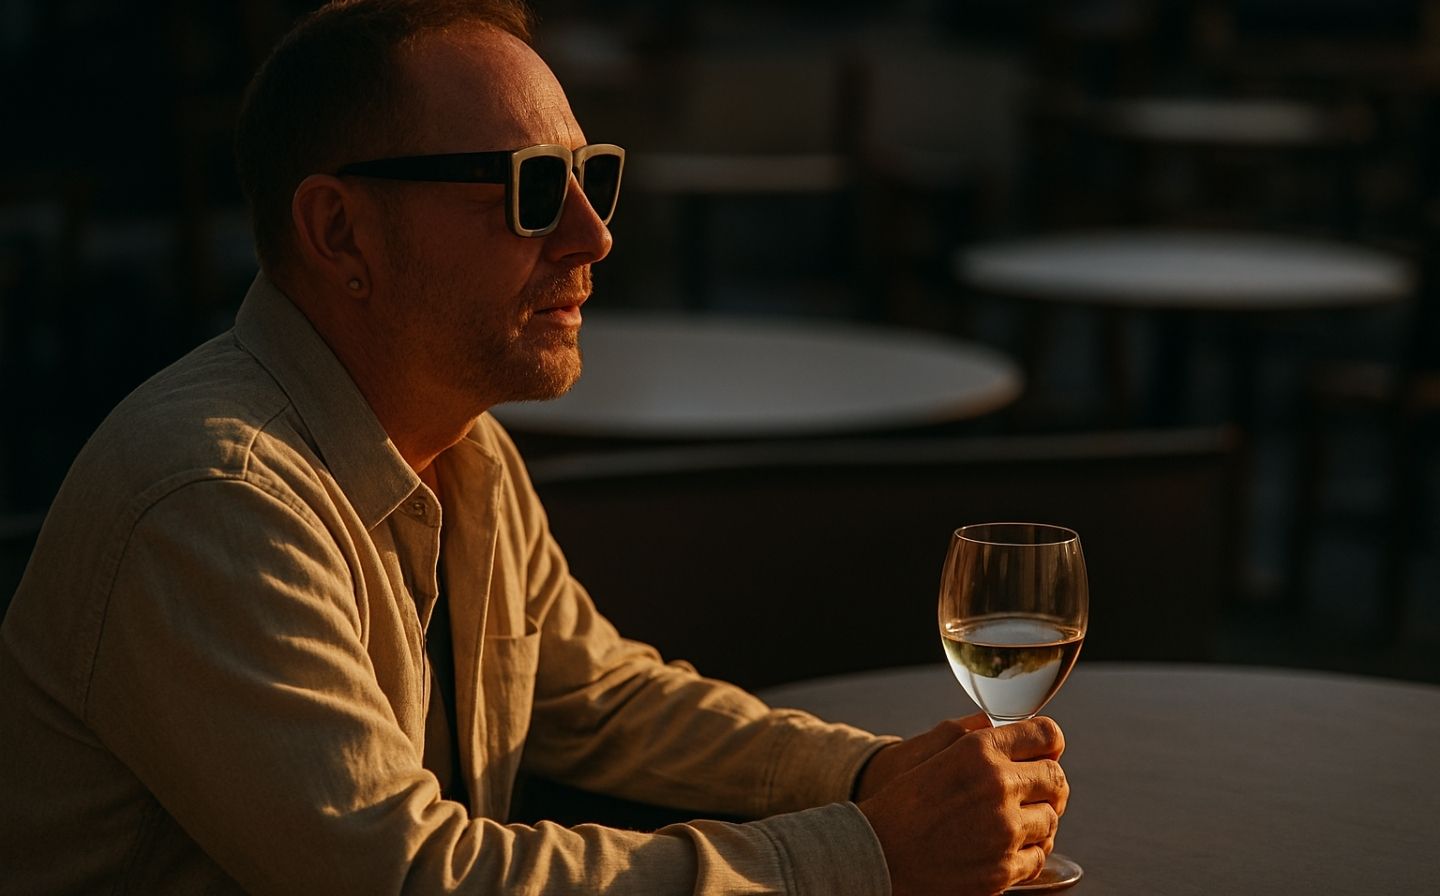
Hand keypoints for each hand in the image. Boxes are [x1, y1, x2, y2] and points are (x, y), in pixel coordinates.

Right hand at [857, 717, 1067, 895]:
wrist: (879, 854)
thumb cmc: (902, 803)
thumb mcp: (932, 752)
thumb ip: (974, 734)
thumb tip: (1006, 729)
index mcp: (979, 751)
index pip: (1047, 735)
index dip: (1049, 744)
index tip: (1045, 753)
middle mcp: (997, 786)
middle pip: (1056, 778)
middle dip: (1048, 785)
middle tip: (1035, 793)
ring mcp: (1003, 830)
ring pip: (1051, 819)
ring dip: (1037, 820)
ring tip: (1011, 823)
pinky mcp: (1003, 868)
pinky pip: (1040, 856)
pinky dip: (1028, 852)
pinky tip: (1007, 847)